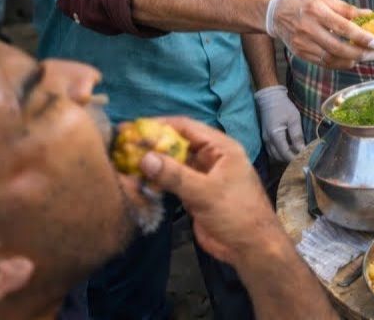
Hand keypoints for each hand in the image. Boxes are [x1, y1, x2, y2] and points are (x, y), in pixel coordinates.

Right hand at [138, 116, 283, 265]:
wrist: (250, 247)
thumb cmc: (236, 213)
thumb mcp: (205, 192)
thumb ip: (175, 175)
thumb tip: (144, 157)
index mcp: (222, 148)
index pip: (187, 127)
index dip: (160, 125)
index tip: (133, 128)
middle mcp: (213, 158)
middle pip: (178, 144)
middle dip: (153, 144)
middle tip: (123, 145)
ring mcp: (204, 176)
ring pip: (174, 163)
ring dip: (154, 163)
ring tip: (124, 161)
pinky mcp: (196, 193)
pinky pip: (174, 181)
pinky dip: (158, 180)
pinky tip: (138, 180)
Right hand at [253, 86, 305, 162]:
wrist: (270, 98)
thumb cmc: (284, 107)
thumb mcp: (294, 119)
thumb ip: (297, 135)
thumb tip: (302, 150)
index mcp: (275, 136)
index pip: (285, 153)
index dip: (295, 158)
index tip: (305, 159)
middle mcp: (268, 140)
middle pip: (279, 157)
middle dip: (290, 159)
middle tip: (302, 157)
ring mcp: (265, 139)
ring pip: (274, 155)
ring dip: (285, 157)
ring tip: (296, 153)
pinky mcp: (265, 138)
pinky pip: (272, 150)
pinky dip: (280, 153)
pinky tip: (288, 149)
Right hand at [266, 0, 373, 68]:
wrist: (276, 13)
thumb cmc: (305, 3)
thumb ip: (347, 9)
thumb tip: (370, 15)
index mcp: (316, 10)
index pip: (343, 27)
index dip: (361, 37)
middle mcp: (308, 28)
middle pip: (338, 47)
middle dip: (361, 53)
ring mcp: (303, 43)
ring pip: (331, 59)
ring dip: (353, 60)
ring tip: (367, 57)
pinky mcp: (300, 53)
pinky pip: (324, 63)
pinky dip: (340, 63)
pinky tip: (352, 59)